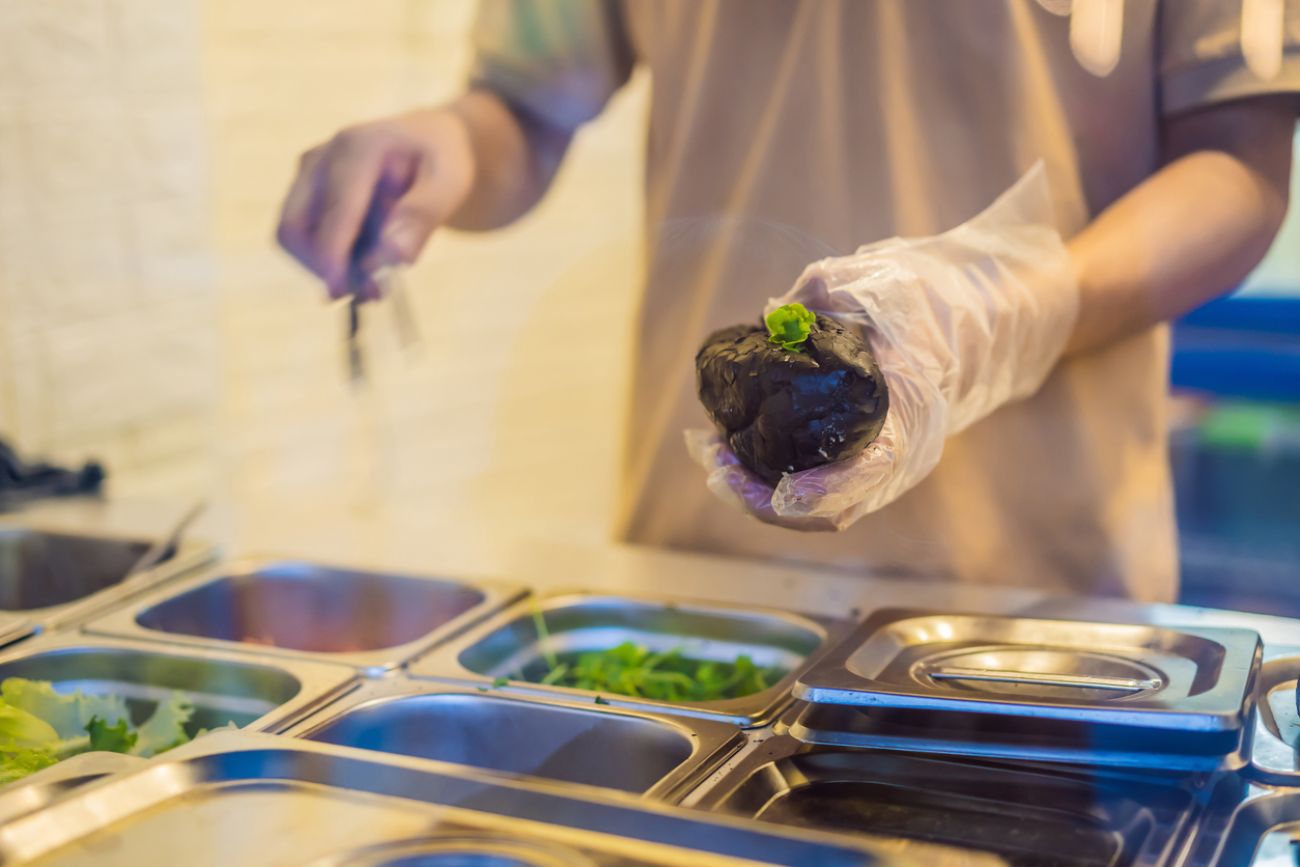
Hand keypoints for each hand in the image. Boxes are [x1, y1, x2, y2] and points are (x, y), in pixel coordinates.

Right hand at [276, 108, 474, 298]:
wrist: (426, 142)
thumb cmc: (440, 161)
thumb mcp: (449, 184)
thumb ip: (422, 216)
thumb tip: (395, 256)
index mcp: (357, 148)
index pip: (333, 212)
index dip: (332, 257)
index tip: (343, 293)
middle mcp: (321, 158)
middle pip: (295, 227)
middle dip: (325, 268)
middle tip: (373, 294)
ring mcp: (307, 174)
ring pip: (293, 237)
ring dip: (326, 270)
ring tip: (376, 287)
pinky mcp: (304, 191)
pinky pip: (302, 237)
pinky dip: (328, 261)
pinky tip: (365, 271)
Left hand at [688, 164, 1078, 530]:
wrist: (989, 312)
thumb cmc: (938, 295)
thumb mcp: (888, 277)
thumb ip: (828, 293)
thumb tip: (774, 312)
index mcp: (912, 416)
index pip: (863, 476)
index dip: (810, 492)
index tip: (764, 483)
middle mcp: (900, 454)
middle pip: (826, 507)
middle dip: (759, 492)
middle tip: (709, 456)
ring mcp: (884, 462)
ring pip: (816, 504)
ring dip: (757, 488)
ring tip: (709, 452)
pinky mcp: (865, 455)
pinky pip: (815, 484)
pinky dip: (771, 477)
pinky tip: (732, 450)